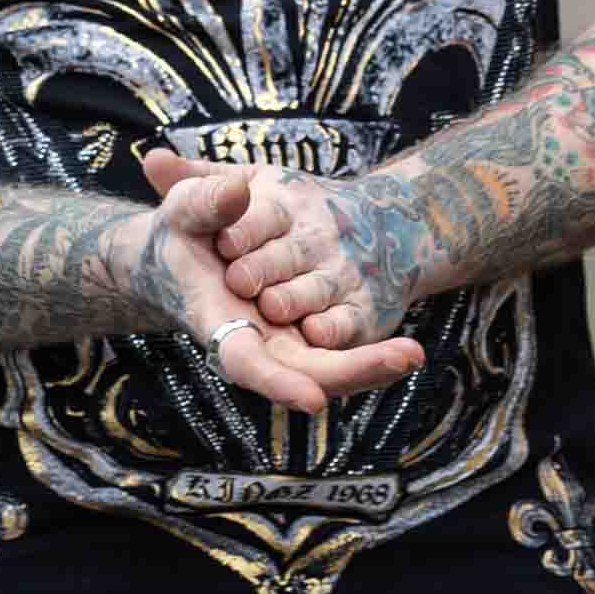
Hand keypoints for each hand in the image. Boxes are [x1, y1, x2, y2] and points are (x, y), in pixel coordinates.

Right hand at [136, 151, 421, 411]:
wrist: (186, 252)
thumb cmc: (181, 232)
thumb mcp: (183, 209)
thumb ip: (204, 201)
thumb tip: (237, 193)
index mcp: (216, 320)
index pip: (245, 361)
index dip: (277, 382)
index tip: (313, 400)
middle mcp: (254, 341)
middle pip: (304, 373)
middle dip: (351, 370)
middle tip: (401, 357)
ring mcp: (282, 339)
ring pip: (327, 365)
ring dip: (369, 364)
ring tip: (413, 353)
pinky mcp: (304, 330)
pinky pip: (338, 348)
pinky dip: (367, 352)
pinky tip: (407, 351)